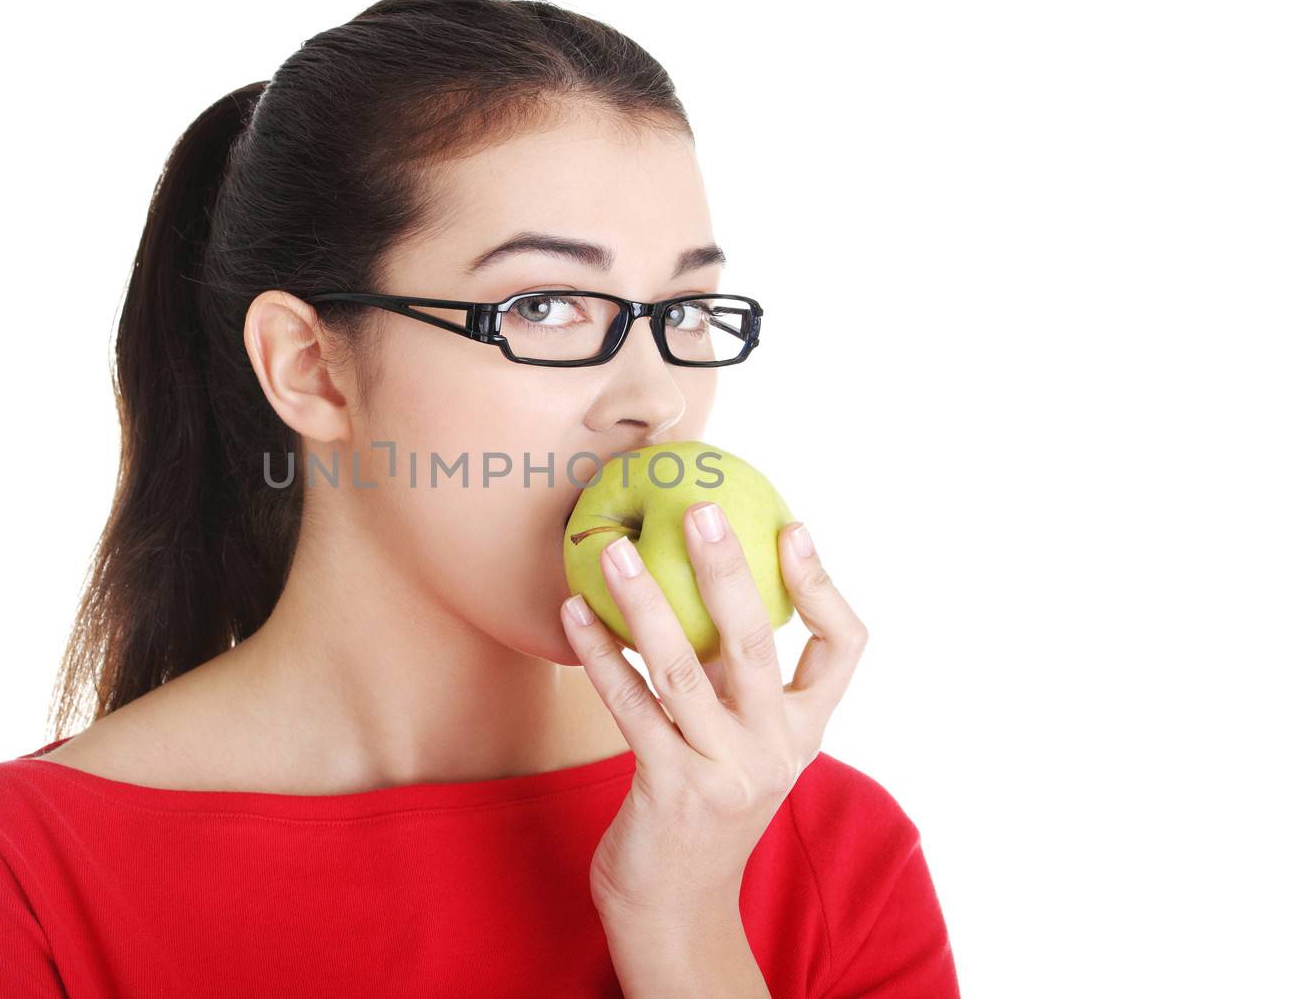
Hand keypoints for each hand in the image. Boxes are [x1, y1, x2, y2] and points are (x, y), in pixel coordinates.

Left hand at [560, 505, 867, 927]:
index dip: (823, 586)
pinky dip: (599, 654)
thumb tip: (708, 580)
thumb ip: (738, 682)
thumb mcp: (741, 744)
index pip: (844, 650)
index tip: (792, 527)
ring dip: (643, 602)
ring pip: (682, 669)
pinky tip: (573, 613)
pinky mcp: (668, 788)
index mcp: (803, 732)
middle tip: (699, 510)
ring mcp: (723, 772)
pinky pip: (629, 705)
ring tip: (611, 551)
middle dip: (729, 571)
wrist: (675, 905)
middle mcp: (774, 750)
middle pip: (759, 644)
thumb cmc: (701, 803)